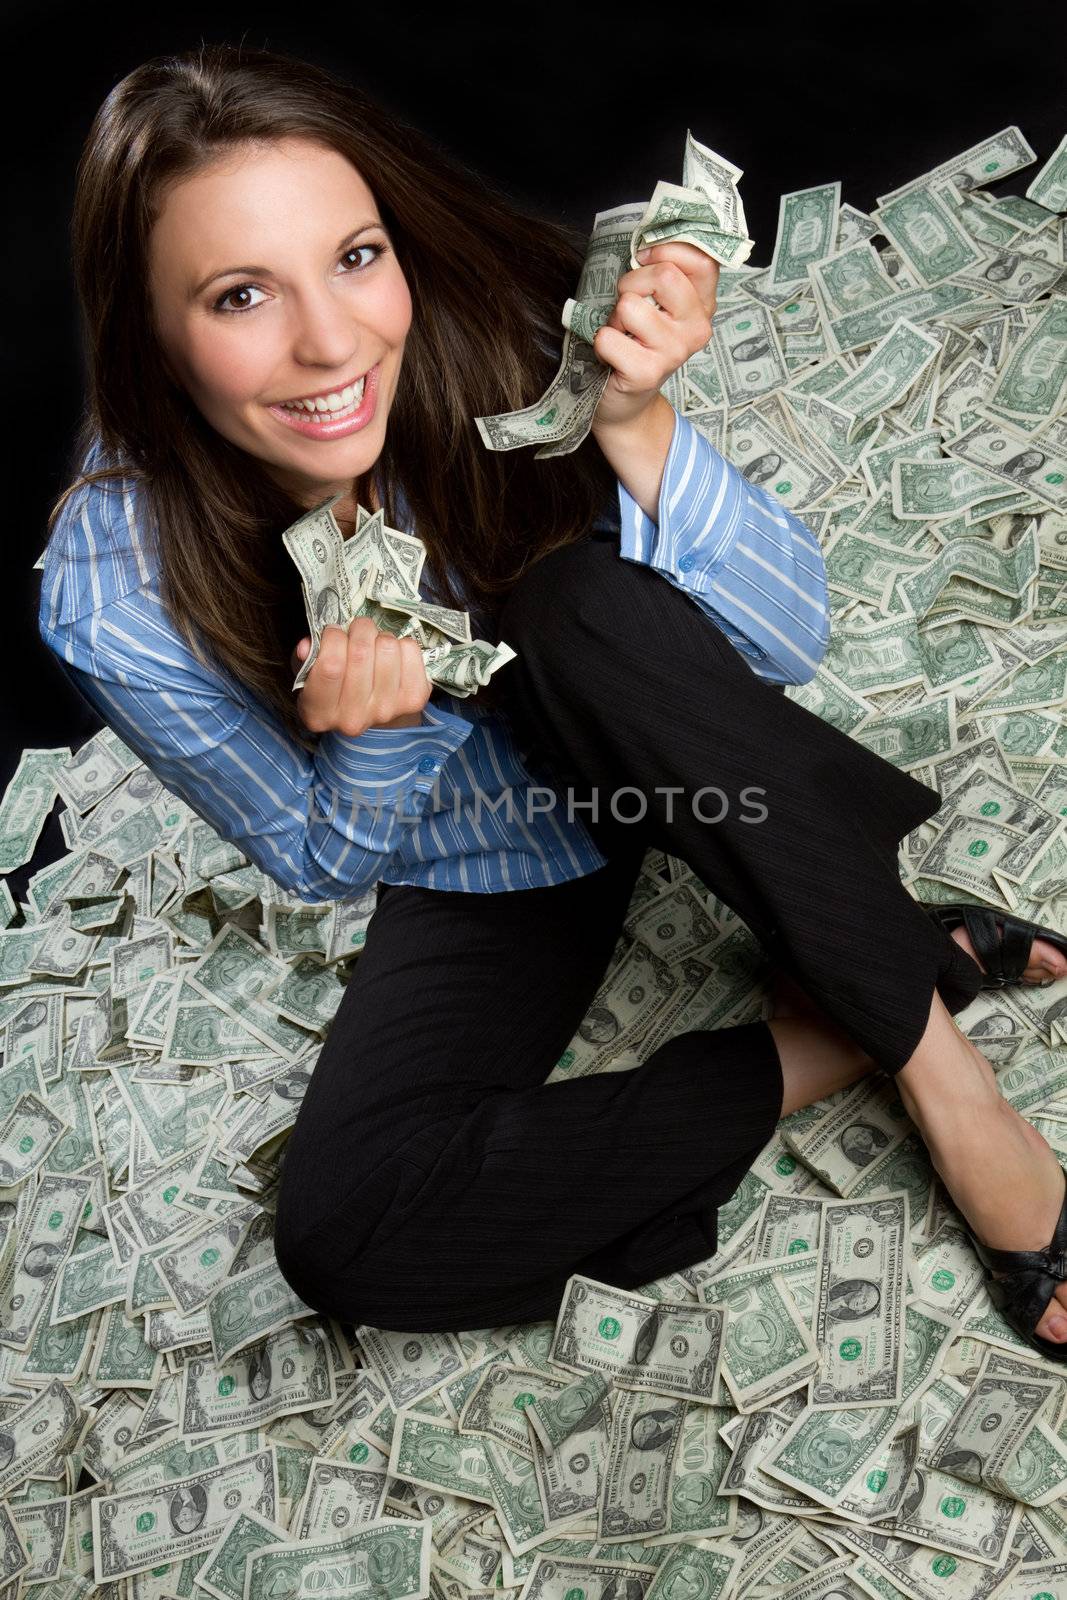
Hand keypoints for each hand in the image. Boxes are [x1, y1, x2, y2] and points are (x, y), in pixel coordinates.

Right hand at [291, 619, 431, 734]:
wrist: (371, 715)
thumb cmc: (335, 688)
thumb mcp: (309, 676)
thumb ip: (304, 660)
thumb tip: (307, 646)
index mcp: (320, 713)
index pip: (330, 666)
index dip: (332, 638)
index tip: (333, 632)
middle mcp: (353, 718)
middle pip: (361, 653)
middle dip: (358, 629)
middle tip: (356, 631)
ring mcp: (387, 710)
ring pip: (387, 647)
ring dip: (380, 636)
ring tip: (374, 645)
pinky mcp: (415, 698)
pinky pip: (411, 649)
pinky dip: (402, 643)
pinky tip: (392, 655)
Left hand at [591, 242, 718, 430]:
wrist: (625, 401)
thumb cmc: (636, 343)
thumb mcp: (657, 305)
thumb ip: (661, 273)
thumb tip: (643, 241)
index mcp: (704, 305)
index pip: (701, 259)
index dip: (665, 248)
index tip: (643, 258)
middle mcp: (697, 328)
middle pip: (664, 275)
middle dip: (632, 282)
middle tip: (626, 306)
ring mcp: (674, 352)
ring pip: (630, 305)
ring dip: (614, 316)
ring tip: (621, 333)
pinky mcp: (646, 373)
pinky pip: (608, 337)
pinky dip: (600, 342)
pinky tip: (612, 356)